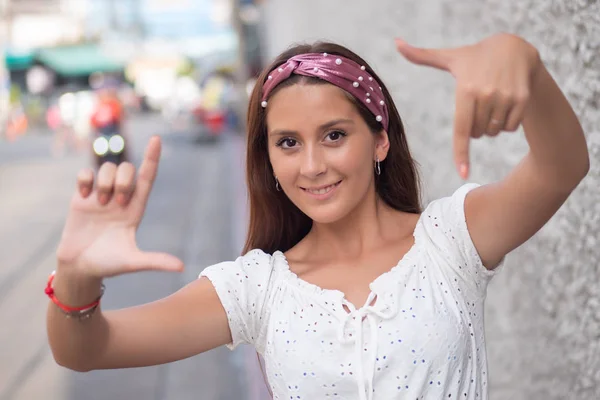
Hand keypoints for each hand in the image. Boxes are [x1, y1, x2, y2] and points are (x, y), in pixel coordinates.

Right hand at [56, 136, 183, 277]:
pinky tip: (84, 195)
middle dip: (124, 180)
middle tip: (117, 203)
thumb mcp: (134, 262)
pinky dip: (85, 179)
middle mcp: (121, 198)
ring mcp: (101, 195)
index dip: (152, 158)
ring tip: (100, 205)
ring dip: (105, 183)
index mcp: (136, 208)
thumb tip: (181, 267)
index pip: (147, 177)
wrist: (80, 266)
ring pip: (107, 168)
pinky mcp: (82, 196)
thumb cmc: (109, 264)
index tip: (156, 139)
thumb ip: (156, 261)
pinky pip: (86, 172)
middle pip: (127, 168)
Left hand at [395, 33, 541, 178]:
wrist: (514, 46)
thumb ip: (422, 55)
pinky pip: (510, 127)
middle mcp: (485, 95)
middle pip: (478, 134)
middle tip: (480, 102)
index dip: (461, 153)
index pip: (461, 129)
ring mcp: (506, 97)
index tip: (463, 173)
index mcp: (465, 90)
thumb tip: (396, 43)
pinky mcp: (523, 100)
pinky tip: (507, 102)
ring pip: (494, 132)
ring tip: (493, 99)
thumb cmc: (475, 57)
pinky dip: (507, 122)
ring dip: (492, 124)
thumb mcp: (450, 57)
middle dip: (477, 125)